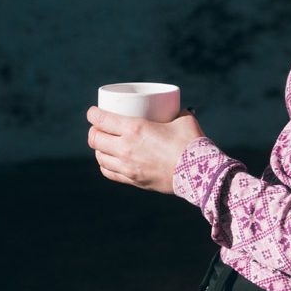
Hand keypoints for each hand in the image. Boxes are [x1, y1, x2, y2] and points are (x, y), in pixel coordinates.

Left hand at [87, 106, 204, 193]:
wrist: (197, 172)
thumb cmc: (191, 142)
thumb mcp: (182, 119)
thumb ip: (177, 113)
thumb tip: (179, 110)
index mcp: (135, 129)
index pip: (102, 120)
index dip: (93, 114)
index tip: (92, 111)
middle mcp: (126, 148)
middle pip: (95, 139)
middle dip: (93, 131)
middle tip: (98, 127)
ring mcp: (127, 166)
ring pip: (100, 157)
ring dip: (98, 148)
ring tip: (103, 143)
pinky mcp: (133, 180)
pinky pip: (109, 172)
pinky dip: (105, 165)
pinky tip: (108, 161)